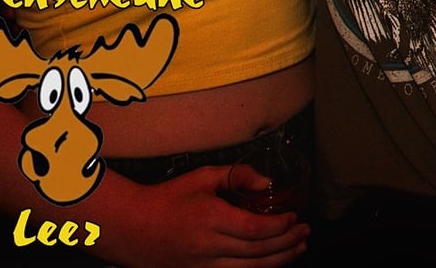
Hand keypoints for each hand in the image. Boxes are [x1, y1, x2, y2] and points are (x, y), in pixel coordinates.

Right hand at [92, 165, 307, 266]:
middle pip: (258, 253)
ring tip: (298, 249)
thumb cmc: (168, 199)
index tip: (295, 217)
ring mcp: (202, 266)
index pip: (256, 230)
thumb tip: (268, 183)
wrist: (130, 227)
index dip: (281, 227)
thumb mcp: (202, 178)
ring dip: (279, 261)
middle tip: (305, 233)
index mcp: (210, 219)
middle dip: (288, 244)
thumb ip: (237, 176)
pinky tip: (272, 263)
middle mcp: (208, 247)